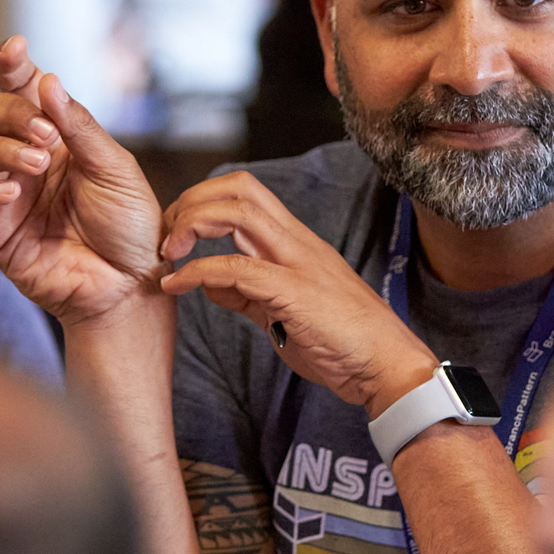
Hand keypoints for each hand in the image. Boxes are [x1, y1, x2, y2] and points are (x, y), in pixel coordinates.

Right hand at [0, 36, 165, 326]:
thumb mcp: (115, 168)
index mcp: (56, 139)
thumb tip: (46, 80)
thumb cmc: (130, 227)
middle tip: (44, 133)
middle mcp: (26, 162)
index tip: (15, 48)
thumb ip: (78, 126)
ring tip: (36, 164)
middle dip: (11, 113)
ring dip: (1, 150)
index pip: (23, 92)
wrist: (131, 287)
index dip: (12, 67)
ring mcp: (7, 197)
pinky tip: (9, 191)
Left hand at [159, 171, 437, 417]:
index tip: (178, 234)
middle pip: (239, 188)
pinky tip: (175, 286)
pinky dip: (196, 271)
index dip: (203, 201)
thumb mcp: (285, 311)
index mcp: (296, 242)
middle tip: (167, 237)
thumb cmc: (342, 342)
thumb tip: (209, 284)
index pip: (246, 192)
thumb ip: (247, 293)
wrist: (386, 366)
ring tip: (168, 254)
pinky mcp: (293, 292)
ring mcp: (297, 263)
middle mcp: (296, 242)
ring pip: (237, 212)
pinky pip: (235, 268)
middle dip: (192, 200)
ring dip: (191, 225)